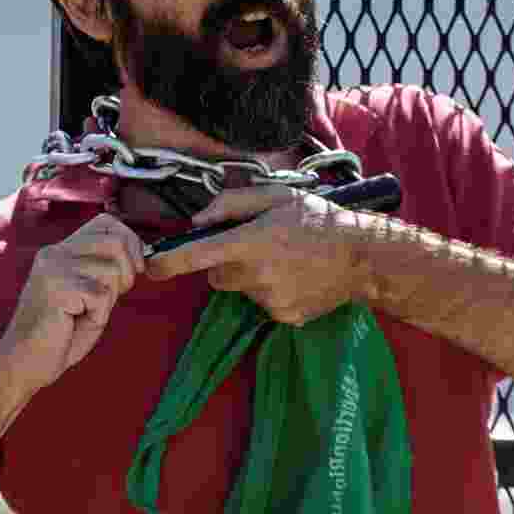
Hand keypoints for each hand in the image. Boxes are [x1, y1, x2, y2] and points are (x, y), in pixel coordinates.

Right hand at [0, 213, 143, 394]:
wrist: (23, 364)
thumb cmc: (59, 334)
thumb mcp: (90, 294)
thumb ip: (108, 272)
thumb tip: (144, 257)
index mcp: (63, 250)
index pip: (107, 222)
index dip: (131, 241)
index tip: (136, 268)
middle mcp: (56, 252)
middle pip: (116, 241)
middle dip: (128, 272)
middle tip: (111, 297)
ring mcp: (54, 267)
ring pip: (111, 269)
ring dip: (108, 299)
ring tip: (86, 313)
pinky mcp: (56, 287)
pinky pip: (100, 294)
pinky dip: (98, 314)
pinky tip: (76, 322)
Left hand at [147, 186, 377, 325]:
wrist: (363, 256)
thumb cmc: (317, 218)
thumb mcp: (275, 196)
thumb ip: (231, 204)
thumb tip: (196, 221)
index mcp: (249, 242)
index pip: (194, 257)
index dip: (167, 262)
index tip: (149, 266)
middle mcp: (255, 276)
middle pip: (216, 275)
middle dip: (225, 261)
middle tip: (256, 244)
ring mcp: (270, 301)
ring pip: (240, 289)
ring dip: (250, 276)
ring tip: (283, 259)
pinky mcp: (284, 318)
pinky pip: (262, 304)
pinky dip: (271, 291)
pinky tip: (295, 276)